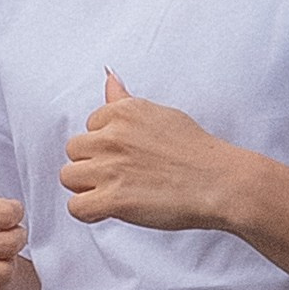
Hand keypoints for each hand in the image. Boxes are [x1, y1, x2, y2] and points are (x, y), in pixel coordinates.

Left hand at [59, 75, 249, 233]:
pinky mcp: (113, 199)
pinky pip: (76, 207)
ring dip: (88, 187)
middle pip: (74, 151)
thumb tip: (109, 78)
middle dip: (92, 164)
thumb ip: (126, 102)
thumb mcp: (160, 114)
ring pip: (68, 177)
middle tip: (120, 177)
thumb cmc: (197, 151)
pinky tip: (110, 210)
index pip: (89, 126)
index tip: (126, 157)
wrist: (220, 182)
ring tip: (115, 192)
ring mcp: (110, 167)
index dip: (105, 145)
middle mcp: (112, 136)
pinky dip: (89, 212)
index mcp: (123, 112)